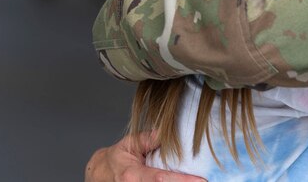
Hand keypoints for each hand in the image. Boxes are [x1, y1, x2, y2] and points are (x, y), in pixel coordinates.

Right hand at [85, 132, 206, 181]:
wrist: (101, 174)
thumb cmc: (118, 158)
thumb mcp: (131, 143)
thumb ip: (150, 138)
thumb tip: (168, 131)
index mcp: (132, 175)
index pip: (161, 179)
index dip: (182, 180)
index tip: (201, 180)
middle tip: (206, 180)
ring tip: (197, 181)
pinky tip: (186, 181)